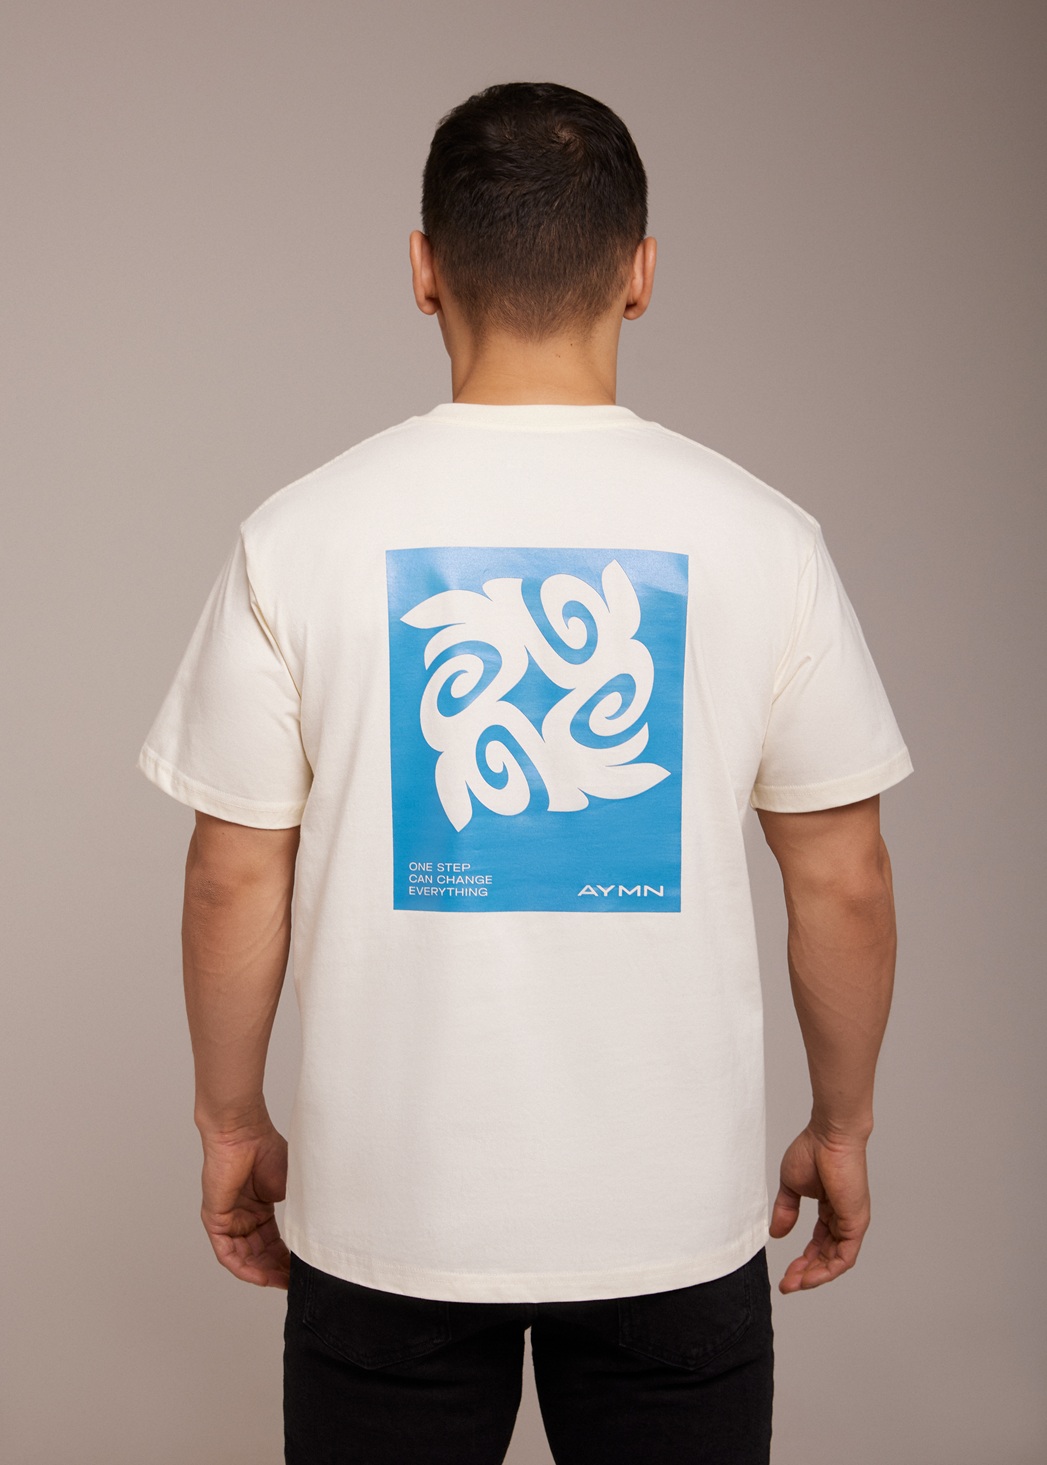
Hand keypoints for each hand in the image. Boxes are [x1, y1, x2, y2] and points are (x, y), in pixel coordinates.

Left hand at [198, 1119, 290, 1288]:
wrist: (243, 1133)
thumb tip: (320, 1232)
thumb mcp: (292, 1186)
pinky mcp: (214, 1220)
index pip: (273, 1242)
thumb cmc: (268, 1150)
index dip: (288, 1259)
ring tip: (283, 1283)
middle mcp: (243, 1217)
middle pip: (259, 1254)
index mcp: (260, 1208)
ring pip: (244, 1258)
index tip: (303, 1271)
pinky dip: (244, 1268)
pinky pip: (227, 1254)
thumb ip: (300, 1209)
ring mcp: (228, 1220)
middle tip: (296, 1283)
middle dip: (277, 1271)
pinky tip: (262, 1277)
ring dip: (263, 1273)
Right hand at [769, 1125, 870, 1293]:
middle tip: (787, 1284)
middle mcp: (843, 1218)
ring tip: (793, 1284)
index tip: (785, 1274)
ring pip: (835, 1261)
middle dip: (806, 1273)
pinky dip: (828, 1270)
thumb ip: (786, 1211)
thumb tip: (777, 1234)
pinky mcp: (856, 1223)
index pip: (818, 1243)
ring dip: (814, 1276)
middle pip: (826, 1256)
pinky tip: (810, 1277)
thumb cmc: (812, 1150)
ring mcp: (851, 1222)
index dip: (802, 1261)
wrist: (829, 1136)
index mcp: (829, 1209)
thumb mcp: (791, 1186)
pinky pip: (845, 1257)